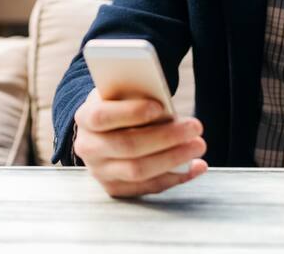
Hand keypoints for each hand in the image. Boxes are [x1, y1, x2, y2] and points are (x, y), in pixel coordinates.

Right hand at [72, 88, 207, 197]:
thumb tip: (166, 111)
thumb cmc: (119, 106)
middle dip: (165, 137)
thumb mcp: (122, 94)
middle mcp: (88, 148)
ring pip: (139, 171)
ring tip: (198, 146)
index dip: (131, 112)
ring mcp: (100, 171)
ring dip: (174, 159)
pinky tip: (195, 166)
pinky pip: (148, 187)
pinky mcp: (115, 188)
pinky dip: (176, 177)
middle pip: (127, 146)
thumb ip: (138, 97)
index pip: (103, 117)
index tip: (160, 107)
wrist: (103, 131)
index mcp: (86, 118)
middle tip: (195, 127)